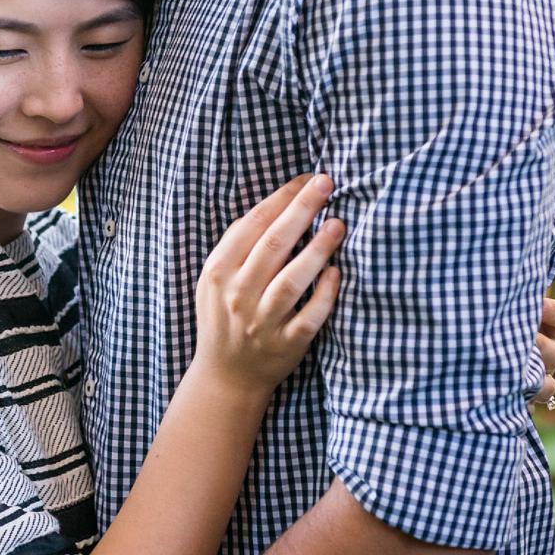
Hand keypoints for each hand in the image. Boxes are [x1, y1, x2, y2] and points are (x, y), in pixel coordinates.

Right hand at [192, 174, 343, 395]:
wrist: (226, 375)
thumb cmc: (224, 316)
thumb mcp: (215, 279)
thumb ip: (237, 247)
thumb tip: (277, 206)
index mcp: (218, 272)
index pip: (251, 225)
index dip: (281, 198)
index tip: (306, 179)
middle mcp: (238, 294)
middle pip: (272, 245)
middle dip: (302, 210)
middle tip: (328, 184)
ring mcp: (262, 321)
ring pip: (291, 280)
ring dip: (317, 249)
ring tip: (339, 224)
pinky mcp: (287, 343)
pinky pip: (310, 315)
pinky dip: (325, 293)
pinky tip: (337, 272)